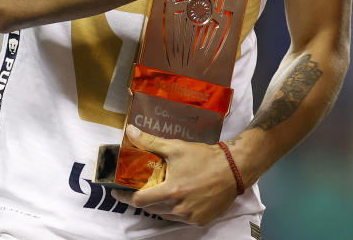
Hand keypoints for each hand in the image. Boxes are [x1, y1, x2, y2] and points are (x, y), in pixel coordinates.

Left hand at [113, 126, 240, 224]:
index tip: (118, 190)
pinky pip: (181, 218)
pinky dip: (177, 210)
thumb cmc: (204, 157)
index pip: (139, 200)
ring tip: (162, 190)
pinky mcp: (201, 220)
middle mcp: (179, 208)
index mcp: (171, 191)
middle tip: (143, 187)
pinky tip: (180, 197)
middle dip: (144, 198)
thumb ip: (150, 142)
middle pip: (151, 208)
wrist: (234, 168)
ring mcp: (190, 216)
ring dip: (160, 205)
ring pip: (166, 214)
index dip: (125, 196)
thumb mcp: (176, 147)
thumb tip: (130, 131)